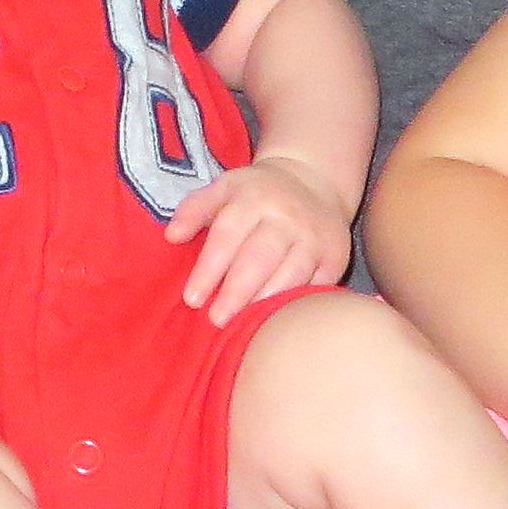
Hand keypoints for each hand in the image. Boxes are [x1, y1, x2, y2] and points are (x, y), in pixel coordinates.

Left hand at [165, 156, 350, 321]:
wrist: (314, 181)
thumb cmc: (257, 193)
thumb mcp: (224, 188)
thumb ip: (195, 210)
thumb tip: (172, 236)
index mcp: (252, 197)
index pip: (227, 237)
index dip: (208, 270)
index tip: (192, 299)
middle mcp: (286, 216)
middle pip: (259, 259)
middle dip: (236, 293)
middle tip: (216, 320)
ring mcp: (314, 237)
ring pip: (290, 275)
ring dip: (265, 302)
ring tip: (244, 327)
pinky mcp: (335, 257)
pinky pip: (316, 286)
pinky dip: (296, 304)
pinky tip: (277, 321)